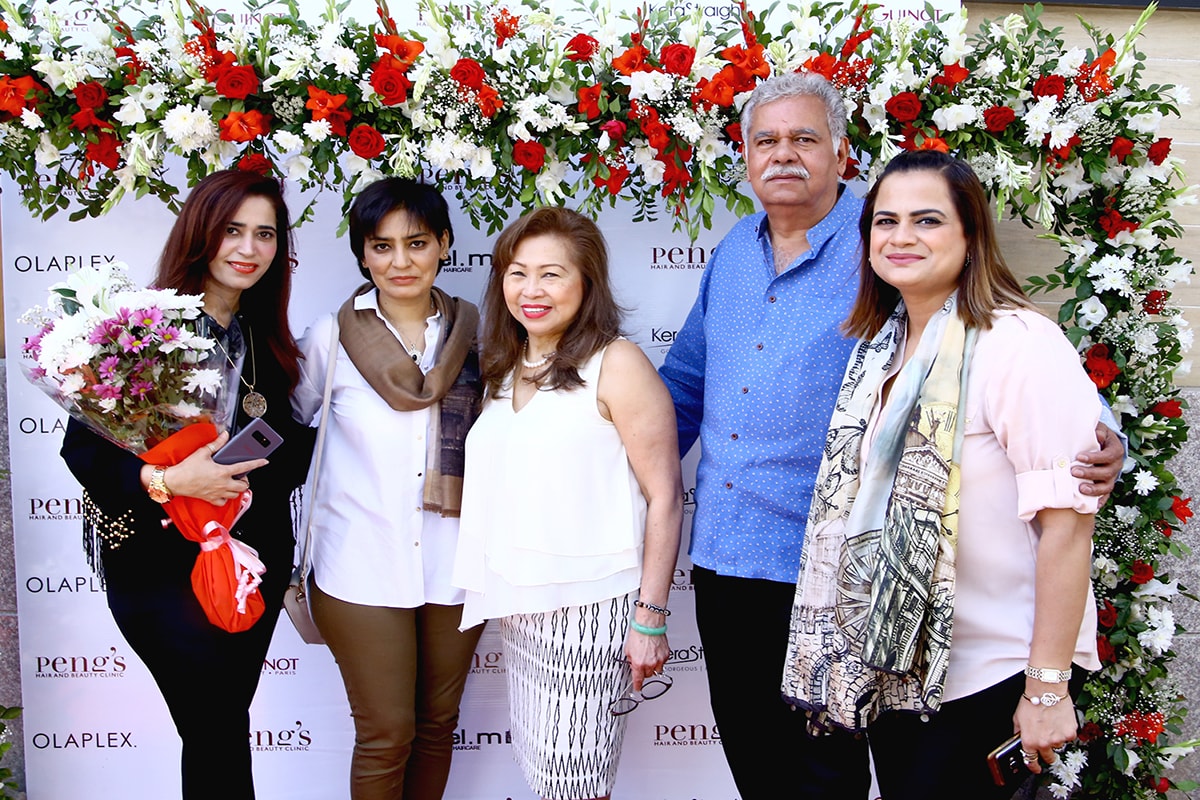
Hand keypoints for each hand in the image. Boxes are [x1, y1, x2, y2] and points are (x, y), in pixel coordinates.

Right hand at [147, 431, 268, 505]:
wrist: (175, 481)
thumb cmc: (187, 468)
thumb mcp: (203, 452)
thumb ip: (217, 444)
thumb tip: (225, 435)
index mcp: (223, 471)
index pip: (245, 467)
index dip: (257, 463)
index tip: (264, 461)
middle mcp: (223, 484)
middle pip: (243, 486)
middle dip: (245, 481)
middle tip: (242, 476)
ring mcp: (218, 493)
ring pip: (236, 495)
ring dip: (238, 489)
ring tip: (234, 483)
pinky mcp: (211, 499)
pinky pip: (224, 502)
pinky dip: (227, 498)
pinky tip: (224, 492)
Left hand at [623, 630, 668, 691]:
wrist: (649, 625)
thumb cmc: (638, 633)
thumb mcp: (628, 650)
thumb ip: (631, 660)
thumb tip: (632, 663)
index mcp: (639, 664)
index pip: (638, 680)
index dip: (637, 685)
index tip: (637, 688)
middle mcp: (650, 664)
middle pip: (648, 675)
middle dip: (644, 671)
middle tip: (642, 663)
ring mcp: (659, 660)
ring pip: (657, 670)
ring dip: (653, 666)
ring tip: (650, 656)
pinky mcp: (666, 655)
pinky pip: (663, 662)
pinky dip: (659, 659)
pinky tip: (655, 652)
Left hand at [1014, 693, 1077, 773]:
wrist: (1047, 691)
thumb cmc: (1031, 702)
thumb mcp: (1017, 718)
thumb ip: (1019, 732)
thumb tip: (1019, 739)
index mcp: (1030, 741)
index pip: (1031, 761)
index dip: (1033, 766)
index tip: (1036, 768)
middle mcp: (1044, 743)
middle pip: (1048, 758)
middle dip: (1047, 755)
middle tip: (1046, 743)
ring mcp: (1058, 740)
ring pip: (1058, 745)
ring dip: (1055, 738)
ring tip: (1051, 723)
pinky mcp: (1070, 733)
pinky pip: (1068, 737)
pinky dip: (1064, 731)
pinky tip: (1059, 720)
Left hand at [1073, 423, 1122, 504]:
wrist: (1102, 444)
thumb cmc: (1097, 436)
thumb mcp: (1099, 430)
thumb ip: (1097, 431)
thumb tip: (1097, 435)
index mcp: (1115, 450)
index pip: (1108, 455)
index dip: (1095, 457)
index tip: (1079, 457)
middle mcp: (1116, 466)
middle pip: (1106, 472)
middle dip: (1090, 473)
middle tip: (1073, 471)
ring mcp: (1112, 478)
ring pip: (1106, 486)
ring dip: (1094, 489)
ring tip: (1080, 489)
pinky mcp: (1106, 486)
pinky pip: (1105, 496)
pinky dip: (1099, 501)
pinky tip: (1092, 506)